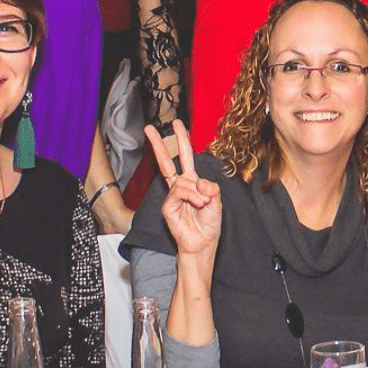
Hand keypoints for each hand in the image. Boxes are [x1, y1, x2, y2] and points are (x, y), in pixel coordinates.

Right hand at [143, 120, 221, 259]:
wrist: (204, 243)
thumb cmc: (209, 223)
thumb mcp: (217, 201)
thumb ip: (211, 187)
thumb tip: (199, 182)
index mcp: (192, 182)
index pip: (186, 158)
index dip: (182, 141)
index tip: (177, 125)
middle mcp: (181, 187)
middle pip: (168, 161)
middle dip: (160, 143)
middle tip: (150, 128)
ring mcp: (173, 197)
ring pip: (183, 182)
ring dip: (198, 193)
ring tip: (203, 204)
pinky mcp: (168, 207)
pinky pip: (179, 193)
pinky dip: (192, 198)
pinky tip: (198, 205)